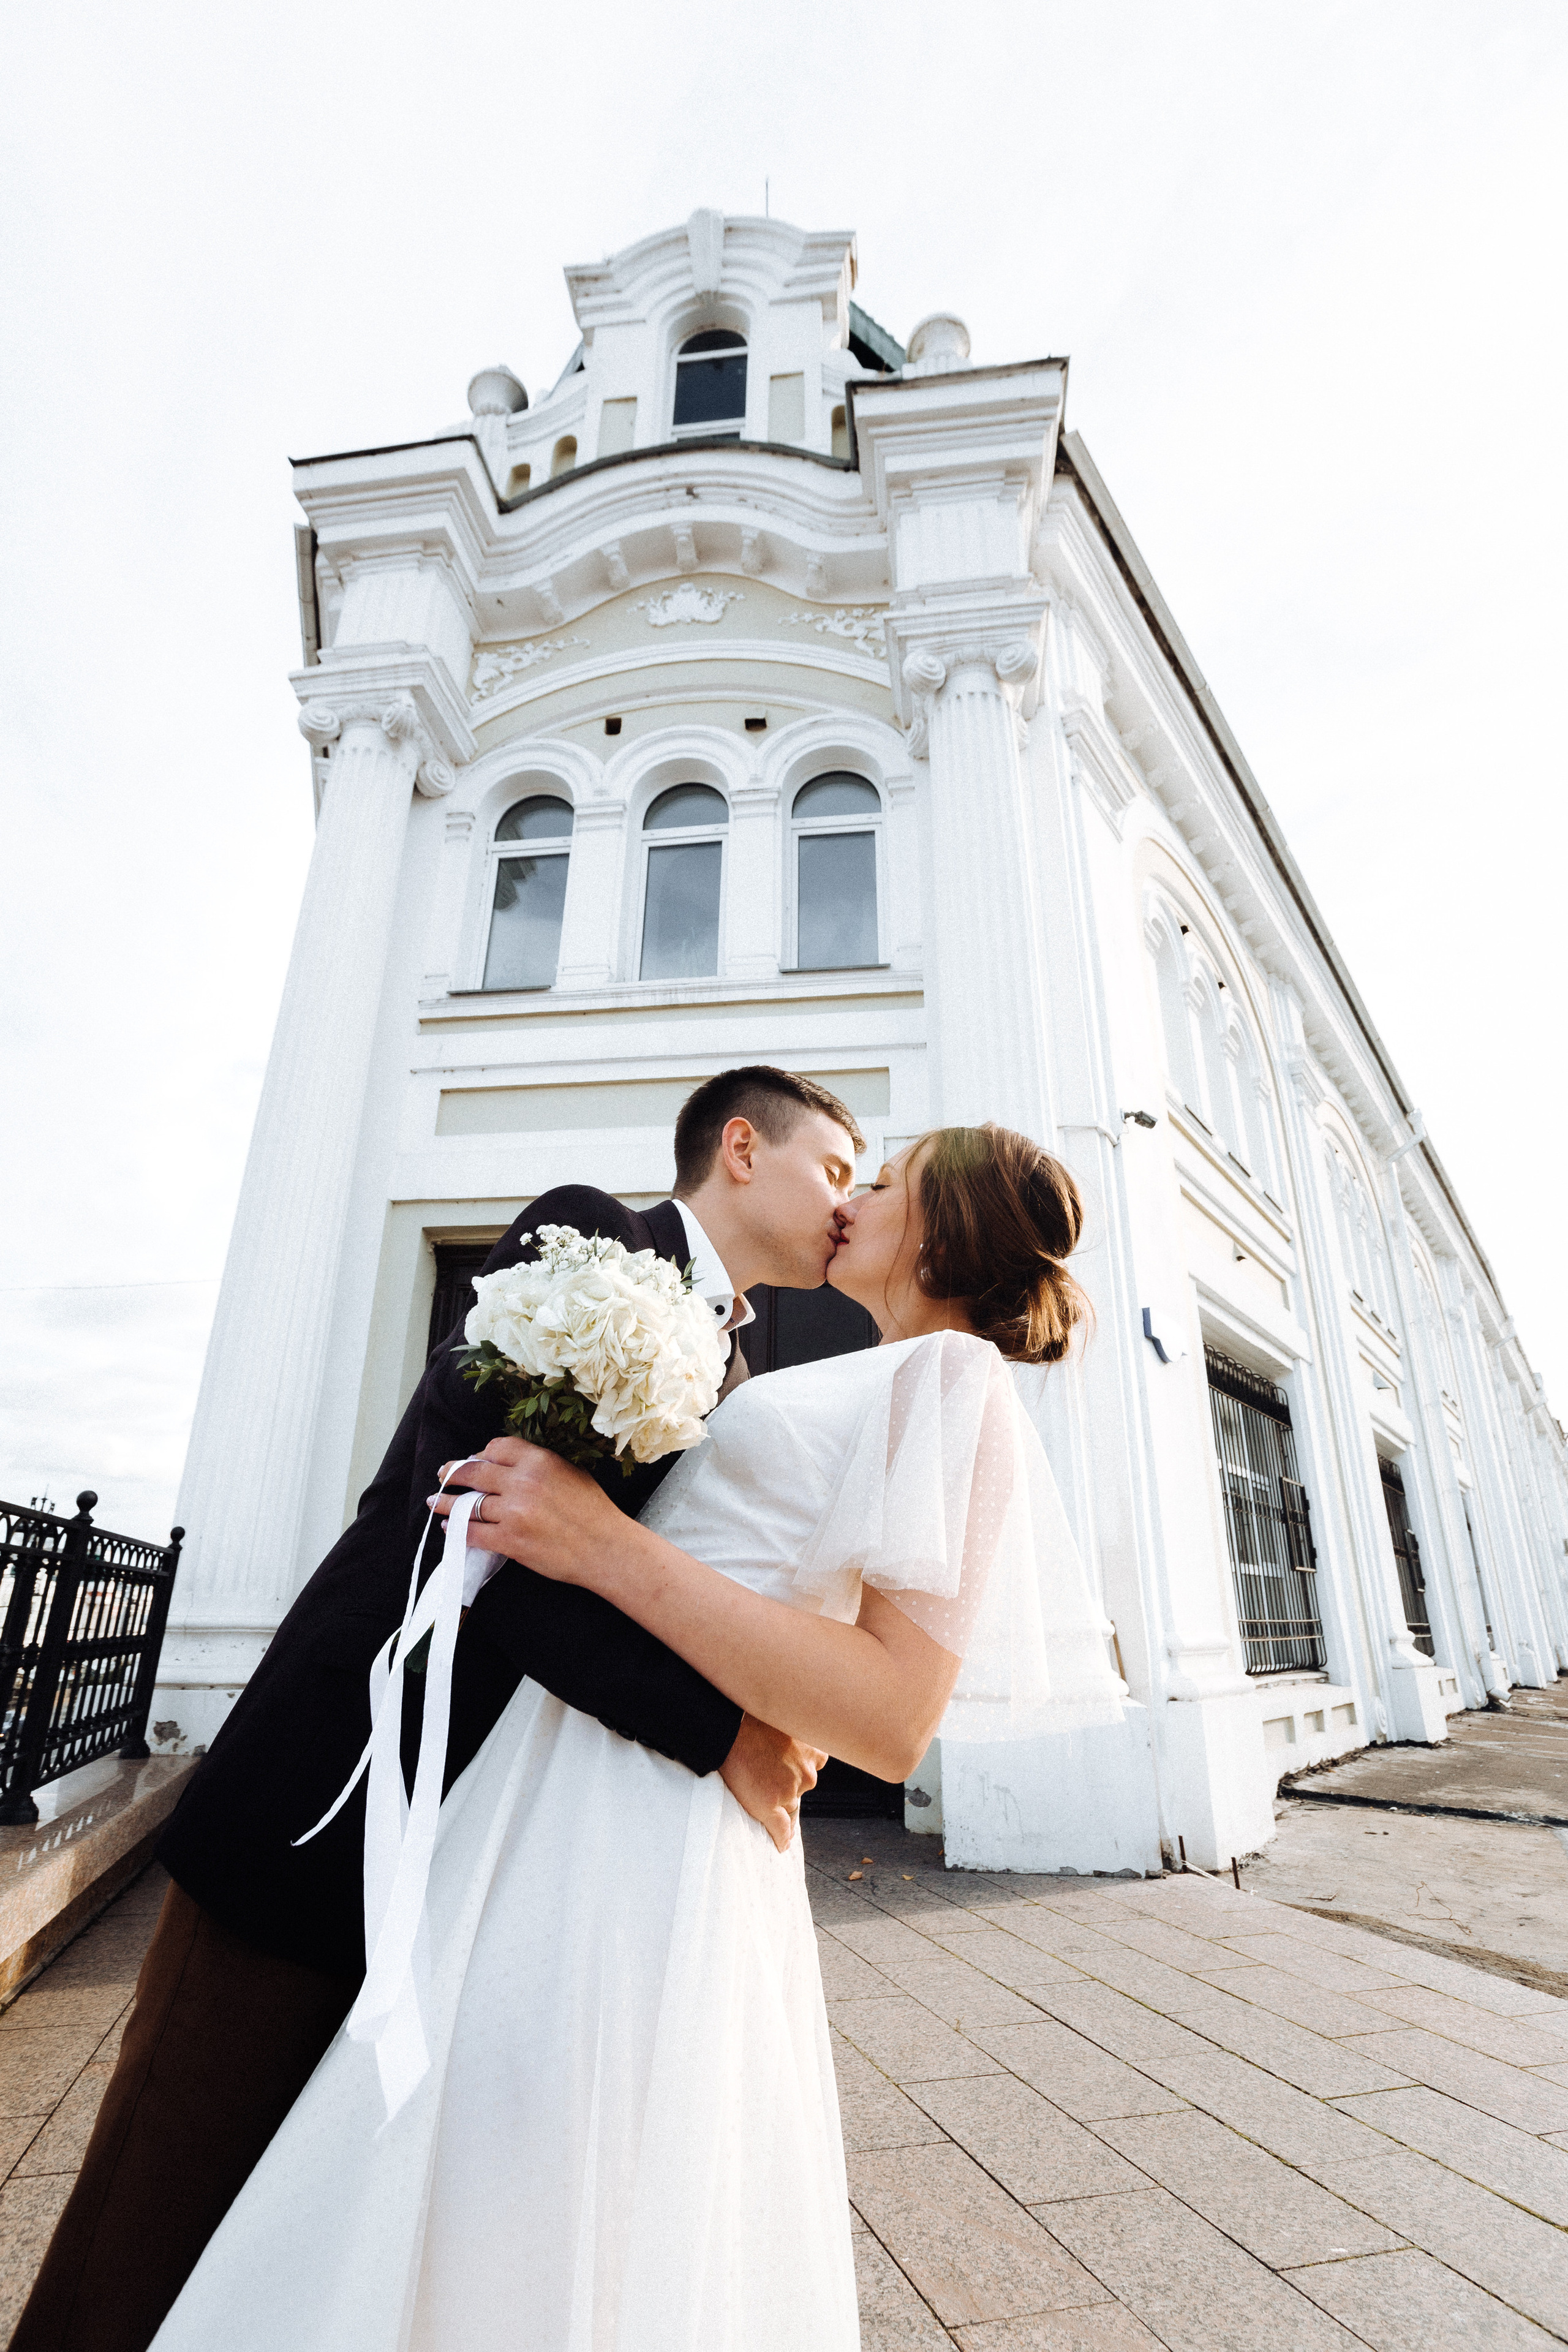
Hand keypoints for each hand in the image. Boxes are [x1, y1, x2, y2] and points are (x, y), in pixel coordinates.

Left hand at [430, 1439, 618, 1581]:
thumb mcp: (570, 1472)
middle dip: (453, 1473)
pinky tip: (450, 1527)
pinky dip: (457, 1530)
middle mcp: (522, 1482)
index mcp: (539, 1460)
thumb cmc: (593, 1511)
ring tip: (435, 1502)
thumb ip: (539, 1465)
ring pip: (468, 1503)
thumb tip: (509, 1465)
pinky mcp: (510, 1541)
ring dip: (447, 1503)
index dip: (480, 1454)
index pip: (496, 1448)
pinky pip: (473, 1532)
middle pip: (474, 1472)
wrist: (605, 1548)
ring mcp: (514, 1512)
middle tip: (442, 1475)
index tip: (473, 1459)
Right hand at [720, 1715, 827, 1853]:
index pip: (812, 1770)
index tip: (786, 1772)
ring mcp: (789, 1790)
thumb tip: (796, 1749)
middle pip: (801, 1789)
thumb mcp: (783, 1720)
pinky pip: (781, 1829)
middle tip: (768, 1777)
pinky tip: (780, 1844)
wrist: (727, 1726)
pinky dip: (781, 1838)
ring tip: (761, 1794)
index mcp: (813, 1750)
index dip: (797, 1772)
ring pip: (790, 1806)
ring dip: (780, 1804)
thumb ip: (793, 1738)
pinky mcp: (770, 1805)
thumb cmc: (750, 1718)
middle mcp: (807, 1772)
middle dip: (789, 1786)